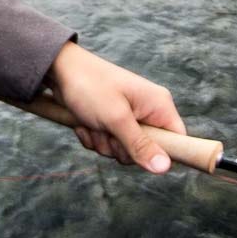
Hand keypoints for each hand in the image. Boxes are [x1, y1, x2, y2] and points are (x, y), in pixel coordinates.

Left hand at [44, 41, 186, 173]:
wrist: (59, 69)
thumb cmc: (89, 86)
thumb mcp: (115, 119)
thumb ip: (140, 145)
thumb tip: (165, 168)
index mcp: (159, 105)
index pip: (178, 140)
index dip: (163, 154)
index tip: (138, 152)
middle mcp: (148, 112)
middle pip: (147, 151)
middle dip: (120, 148)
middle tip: (106, 130)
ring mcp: (129, 117)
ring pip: (124, 150)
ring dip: (103, 143)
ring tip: (92, 122)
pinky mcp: (112, 122)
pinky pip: (109, 144)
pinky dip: (93, 138)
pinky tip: (84, 123)